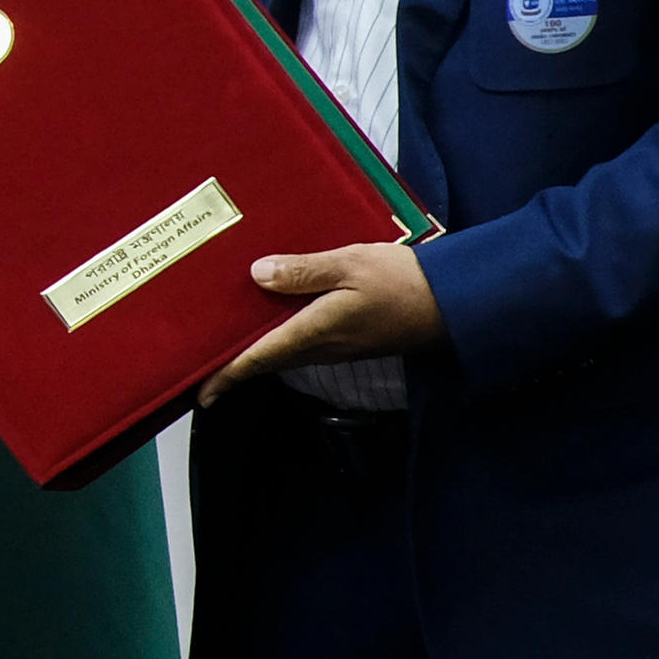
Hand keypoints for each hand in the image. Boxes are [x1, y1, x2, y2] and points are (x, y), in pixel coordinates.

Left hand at [200, 240, 443, 403]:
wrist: (458, 301)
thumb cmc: (403, 282)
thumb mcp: (350, 265)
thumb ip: (302, 272)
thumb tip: (256, 275)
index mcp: (315, 332)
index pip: (260, 359)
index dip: (227, 376)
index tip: (199, 394)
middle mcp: (323, 347)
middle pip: (268, 360)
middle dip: (234, 366)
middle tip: (201, 362)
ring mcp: (339, 346)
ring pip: (286, 353)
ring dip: (257, 351)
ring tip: (226, 340)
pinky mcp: (352, 339)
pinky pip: (305, 343)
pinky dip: (280, 337)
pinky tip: (272, 317)